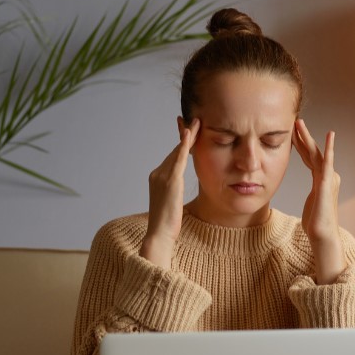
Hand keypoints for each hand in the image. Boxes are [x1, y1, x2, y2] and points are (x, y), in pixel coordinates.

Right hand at [139, 117, 199, 267]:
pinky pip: (179, 158)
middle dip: (185, 135)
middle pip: (175, 151)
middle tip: (194, 120)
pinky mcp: (170, 180)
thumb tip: (179, 191)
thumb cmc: (167, 224)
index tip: (187, 131)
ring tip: (197, 122)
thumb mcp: (171, 204)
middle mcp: (157, 173)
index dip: (181, 144)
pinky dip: (184, 145)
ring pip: (177, 151)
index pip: (173, 157)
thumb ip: (174, 192)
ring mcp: (162, 176)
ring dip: (188, 136)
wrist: (159, 235)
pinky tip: (190, 133)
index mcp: (157, 178)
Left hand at [292, 118, 344, 283]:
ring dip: (308, 137)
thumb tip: (311, 196)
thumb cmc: (315, 223)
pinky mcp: (327, 182)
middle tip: (295, 120)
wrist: (322, 234)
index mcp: (321, 179)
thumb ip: (312, 195)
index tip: (292, 132)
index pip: (309, 157)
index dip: (301, 145)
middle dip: (303, 136)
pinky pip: (327, 162)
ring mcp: (328, 178)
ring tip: (300, 123)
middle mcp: (327, 176)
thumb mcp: (311, 204)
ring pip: (316, 153)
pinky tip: (330, 135)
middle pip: (313, 151)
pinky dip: (329, 148)